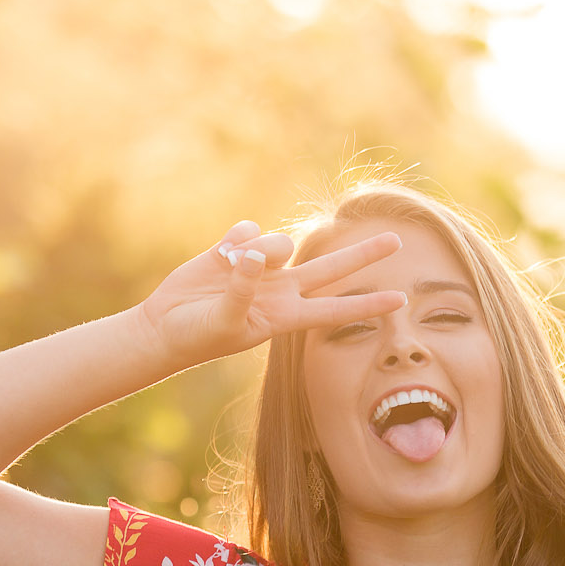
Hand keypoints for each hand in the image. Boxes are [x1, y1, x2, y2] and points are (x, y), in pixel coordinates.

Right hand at [134, 220, 407, 369]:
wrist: (164, 327)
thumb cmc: (196, 336)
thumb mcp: (223, 321)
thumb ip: (242, 290)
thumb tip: (254, 256)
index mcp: (285, 316)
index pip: (335, 310)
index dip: (367, 305)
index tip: (400, 300)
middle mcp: (280, 290)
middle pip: (331, 268)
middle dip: (363, 254)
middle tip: (397, 240)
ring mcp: (261, 268)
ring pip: (281, 242)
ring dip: (262, 249)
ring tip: (232, 266)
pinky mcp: (236, 249)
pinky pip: (249, 229)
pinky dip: (236, 238)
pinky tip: (220, 253)